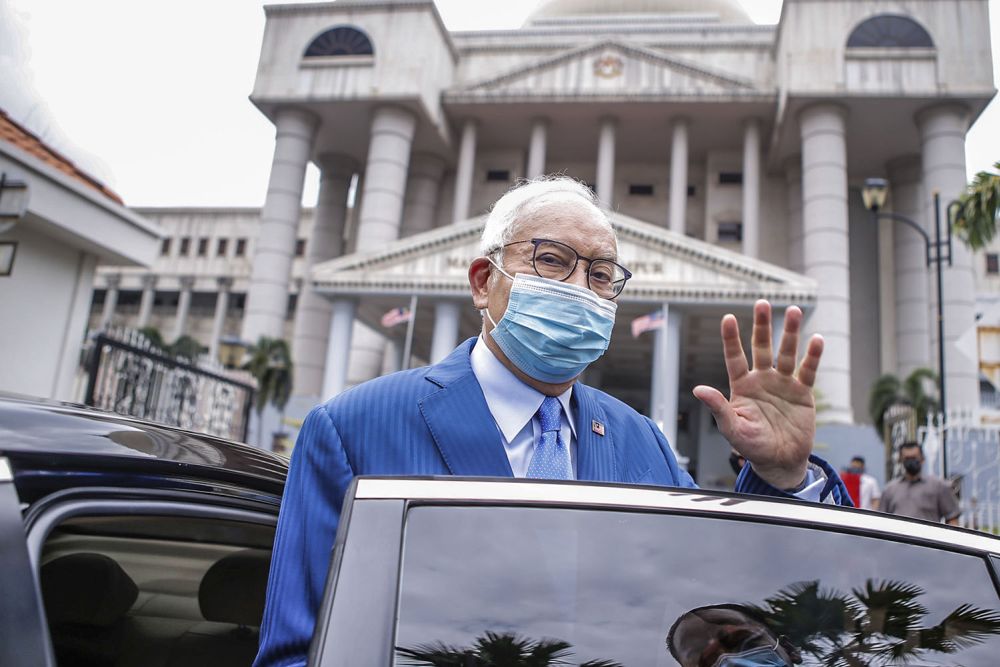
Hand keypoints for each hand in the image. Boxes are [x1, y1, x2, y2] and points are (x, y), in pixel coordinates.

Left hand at [692, 300, 822, 489]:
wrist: (779, 461)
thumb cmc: (751, 446)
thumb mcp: (731, 428)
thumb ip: (718, 407)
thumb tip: (698, 389)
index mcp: (742, 385)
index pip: (735, 357)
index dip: (731, 338)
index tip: (728, 318)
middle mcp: (762, 379)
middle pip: (761, 347)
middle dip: (762, 325)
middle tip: (762, 302)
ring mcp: (783, 384)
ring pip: (786, 353)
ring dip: (789, 332)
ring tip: (792, 310)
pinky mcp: (802, 393)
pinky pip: (807, 371)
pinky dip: (813, 356)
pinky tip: (817, 339)